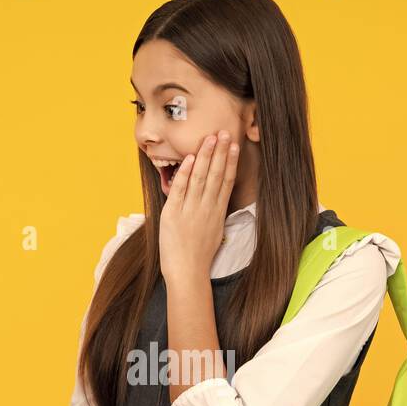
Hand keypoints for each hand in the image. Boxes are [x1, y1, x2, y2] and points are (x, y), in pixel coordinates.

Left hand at [159, 130, 239, 285]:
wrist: (187, 273)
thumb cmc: (199, 257)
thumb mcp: (214, 233)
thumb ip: (214, 214)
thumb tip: (216, 199)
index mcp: (217, 213)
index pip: (226, 181)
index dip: (230, 162)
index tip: (233, 146)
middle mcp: (206, 209)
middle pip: (215, 175)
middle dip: (219, 152)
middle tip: (223, 132)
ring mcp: (190, 211)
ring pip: (199, 178)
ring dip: (205, 156)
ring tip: (210, 138)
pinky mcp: (173, 215)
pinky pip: (179, 190)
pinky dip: (184, 173)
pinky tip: (190, 158)